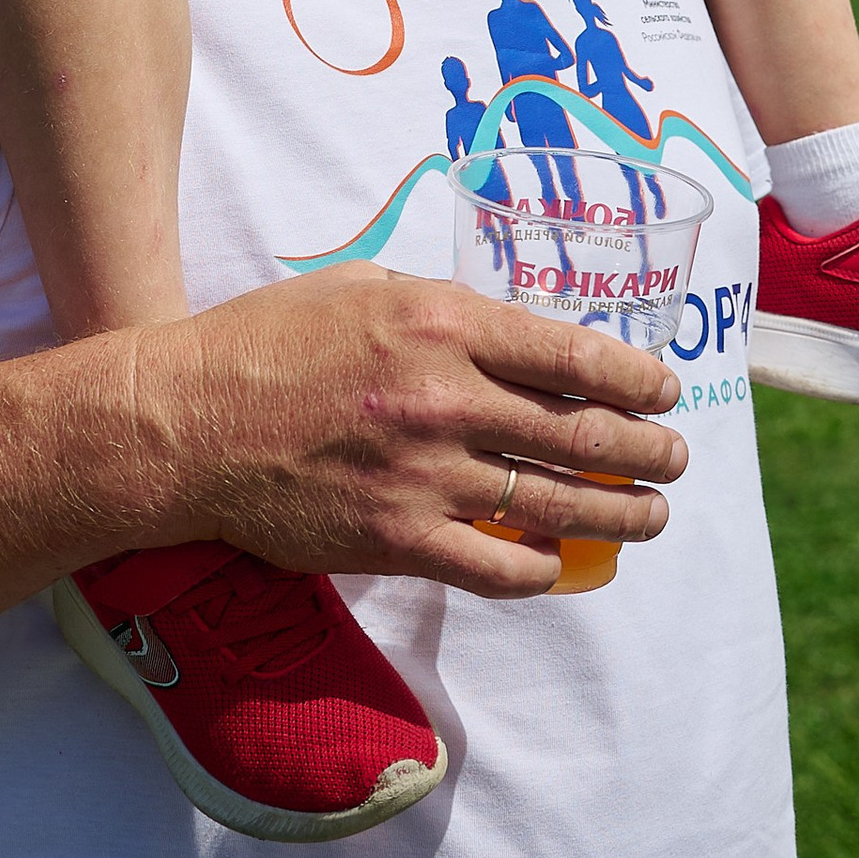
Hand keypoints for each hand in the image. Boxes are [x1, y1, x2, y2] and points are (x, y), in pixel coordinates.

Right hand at [128, 269, 687, 597]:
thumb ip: (437, 304)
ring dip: (619, 515)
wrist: (184, 425)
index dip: (637, 380)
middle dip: (646, 450)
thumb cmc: (264, 343)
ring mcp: (425, 475)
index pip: (574, 357)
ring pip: (554, 505)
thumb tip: (504, 328)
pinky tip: (560, 565)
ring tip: (651, 516)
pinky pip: (496, 567)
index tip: (663, 391)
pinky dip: (540, 569)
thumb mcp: (359, 287)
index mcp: (442, 323)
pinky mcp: (397, 539)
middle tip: (674, 457)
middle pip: (582, 434)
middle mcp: (446, 399)